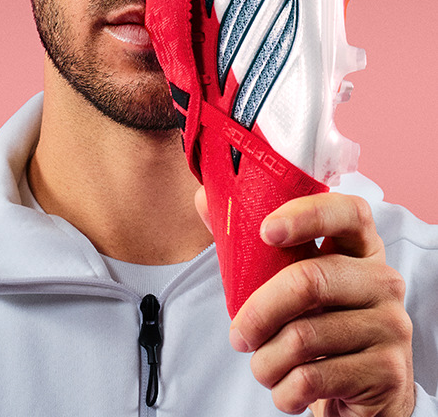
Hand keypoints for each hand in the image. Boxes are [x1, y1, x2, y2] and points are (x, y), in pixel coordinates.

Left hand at [198, 189, 414, 416]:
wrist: (362, 397)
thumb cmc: (318, 325)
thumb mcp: (293, 282)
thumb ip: (252, 243)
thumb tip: (205, 199)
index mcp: (361, 247)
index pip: (347, 211)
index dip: (305, 215)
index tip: (265, 231)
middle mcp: (383, 280)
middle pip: (310, 279)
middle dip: (259, 311)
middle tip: (238, 335)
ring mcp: (390, 325)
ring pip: (304, 336)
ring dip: (266, 360)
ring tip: (263, 367)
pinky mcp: (386, 370)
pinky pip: (313, 378)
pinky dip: (284, 389)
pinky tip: (286, 389)